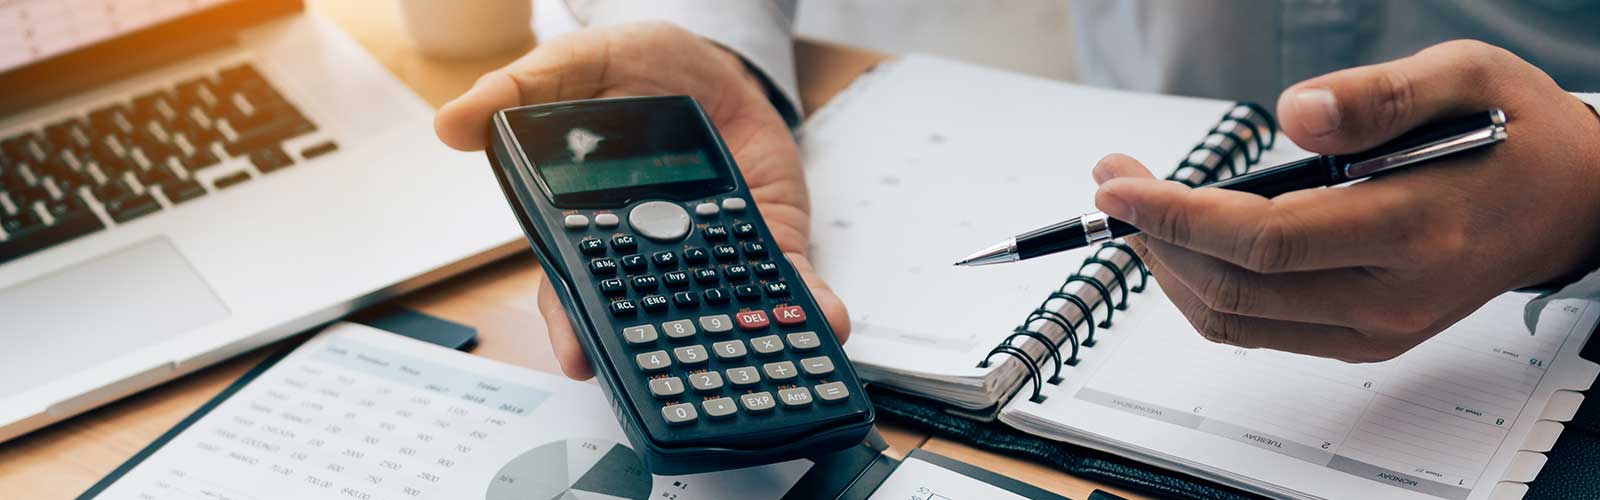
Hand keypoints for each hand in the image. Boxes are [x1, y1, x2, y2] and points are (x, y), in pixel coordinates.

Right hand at [435, 22, 849, 378]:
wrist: (716, 63)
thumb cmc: (639, 70)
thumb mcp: (579, 64)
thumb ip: (521, 90)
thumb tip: (452, 122)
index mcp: (591, 223)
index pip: (576, 285)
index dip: (574, 325)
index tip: (578, 354)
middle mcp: (651, 252)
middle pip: (647, 318)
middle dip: (659, 352)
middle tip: (671, 377)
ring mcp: (712, 253)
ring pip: (720, 311)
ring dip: (743, 338)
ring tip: (764, 352)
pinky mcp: (768, 243)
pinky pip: (785, 282)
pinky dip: (807, 305)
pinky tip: (823, 316)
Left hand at [1092, 40, 1599, 361]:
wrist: (1569, 202)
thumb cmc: (1515, 133)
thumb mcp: (1463, 75)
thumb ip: (1376, 95)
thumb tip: (1292, 115)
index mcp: (1415, 228)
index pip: (1265, 242)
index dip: (1177, 216)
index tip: (1119, 185)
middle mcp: (1392, 296)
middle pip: (1234, 287)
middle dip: (1154, 235)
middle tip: (1114, 182)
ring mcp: (1375, 329)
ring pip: (1234, 319)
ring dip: (1168, 267)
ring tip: (1136, 209)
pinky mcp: (1362, 339)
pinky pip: (1256, 329)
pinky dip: (1203, 289)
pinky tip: (1183, 243)